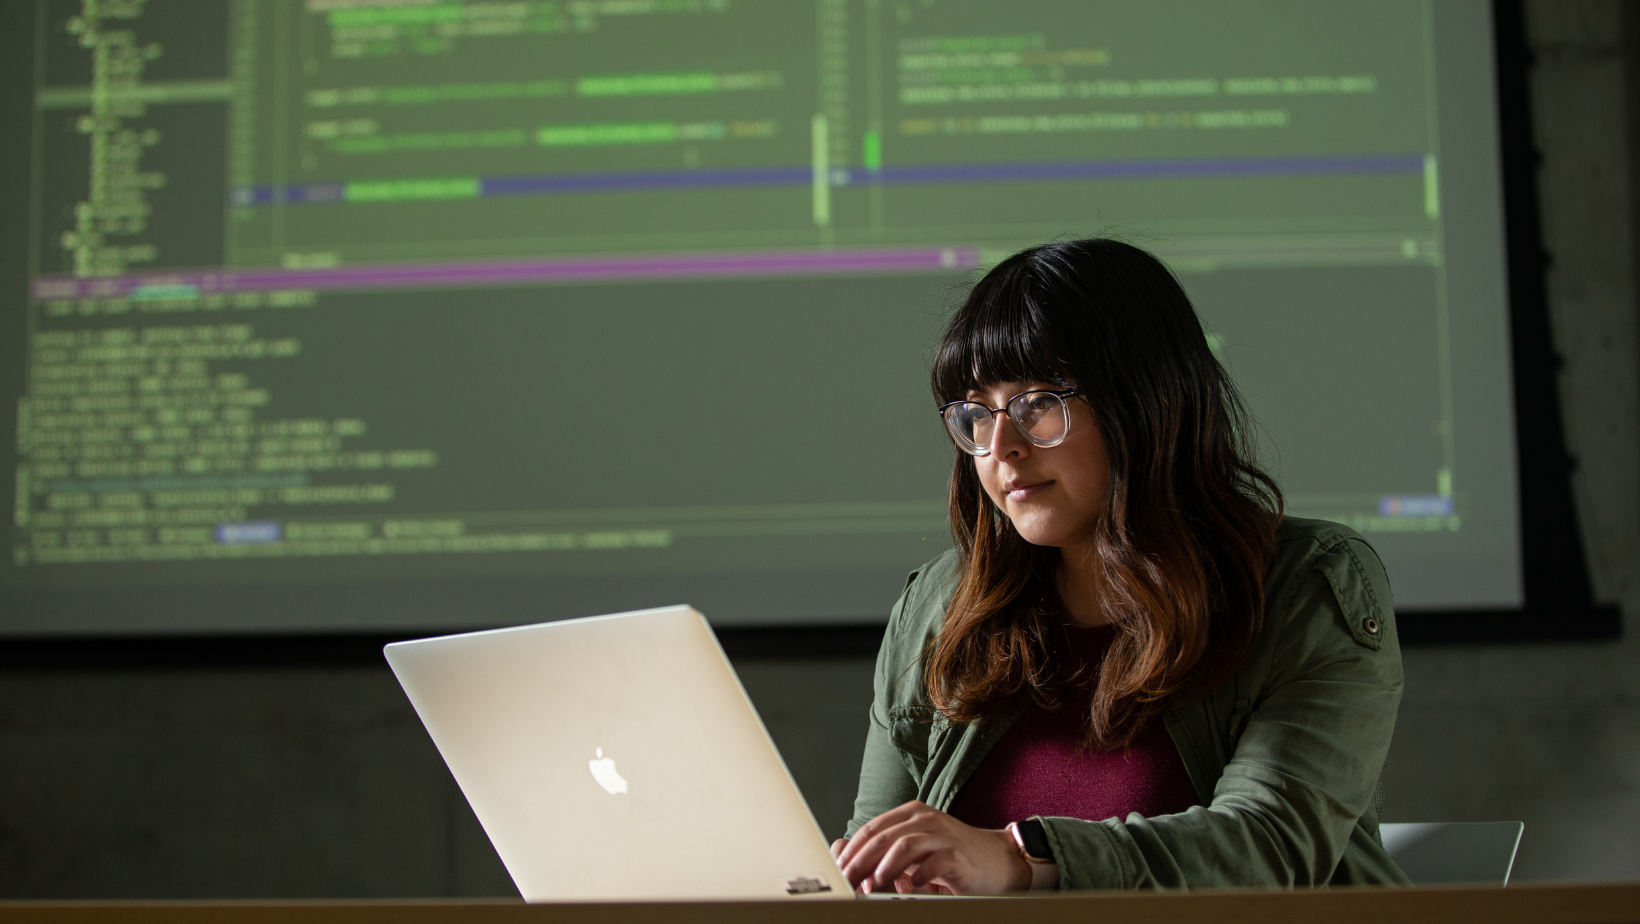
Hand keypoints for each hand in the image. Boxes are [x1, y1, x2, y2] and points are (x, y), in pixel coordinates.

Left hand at [834, 801, 1030, 894]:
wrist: (996, 859)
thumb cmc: (950, 855)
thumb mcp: (916, 849)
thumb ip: (886, 851)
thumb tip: (847, 859)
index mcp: (910, 813)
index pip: (872, 829)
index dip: (852, 851)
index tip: (838, 872)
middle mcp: (925, 818)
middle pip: (883, 837)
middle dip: (861, 862)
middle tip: (848, 882)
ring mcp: (943, 834)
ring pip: (905, 845)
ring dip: (885, 868)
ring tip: (873, 887)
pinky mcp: (959, 854)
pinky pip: (935, 862)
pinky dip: (920, 875)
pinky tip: (911, 887)